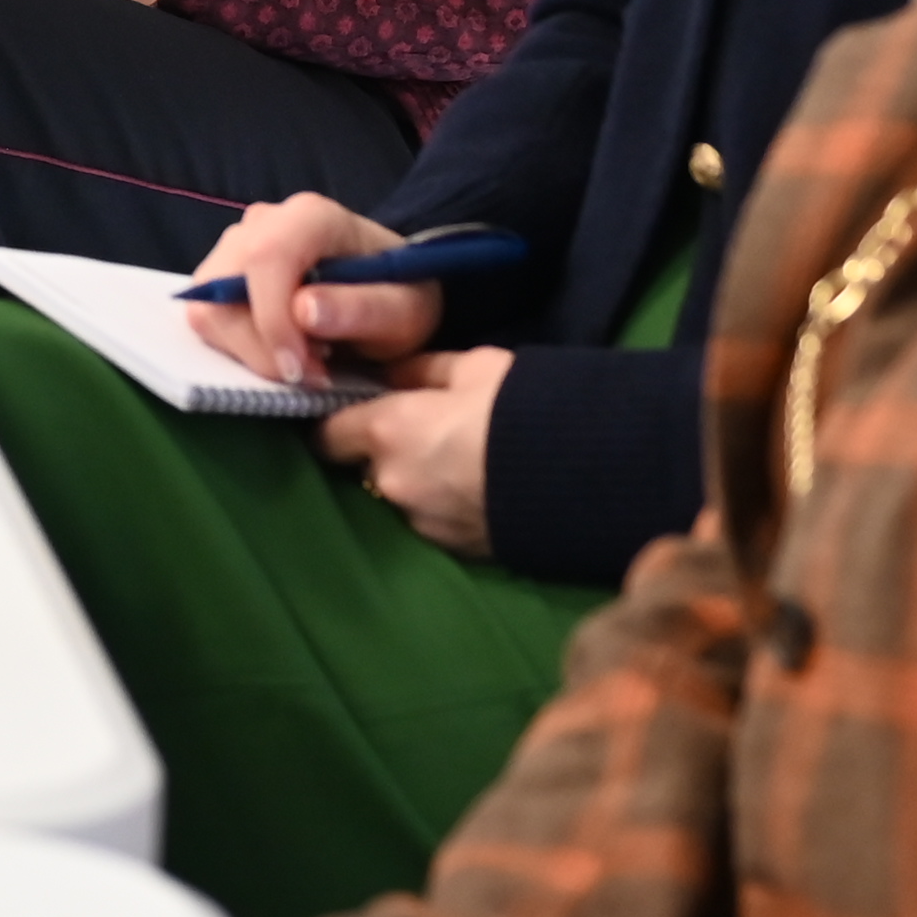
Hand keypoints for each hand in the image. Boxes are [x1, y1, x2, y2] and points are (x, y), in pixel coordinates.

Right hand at [182, 190, 432, 386]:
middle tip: (314, 374)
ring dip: (251, 352)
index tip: (299, 369)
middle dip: (263, 347)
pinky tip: (284, 352)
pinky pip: (208, 319)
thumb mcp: (404, 311)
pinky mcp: (219, 276)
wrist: (387, 290)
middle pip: (226, 289)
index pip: (266, 257)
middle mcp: (261, 222)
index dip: (272, 319)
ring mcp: (234, 247)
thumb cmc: (398, 293)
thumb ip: (362, 309)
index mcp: (310, 216)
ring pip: (209, 309)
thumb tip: (302, 312)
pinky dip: (241, 349)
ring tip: (306, 363)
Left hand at [318, 351, 509, 559]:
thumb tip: (390, 373)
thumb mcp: (474, 368)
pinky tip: (476, 491)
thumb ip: (420, 371)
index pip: (327, 435)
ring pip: (401, 499)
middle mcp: (394, 483)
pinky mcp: (456, 548)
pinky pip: (433, 522)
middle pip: (365, 470)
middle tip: (419, 436)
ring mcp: (423, 522)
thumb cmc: (526, 405)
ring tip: (459, 466)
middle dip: (382, 455)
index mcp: (387, 431)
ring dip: (416, 484)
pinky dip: (444, 507)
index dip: (336, 423)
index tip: (351, 413)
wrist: (589, 472)